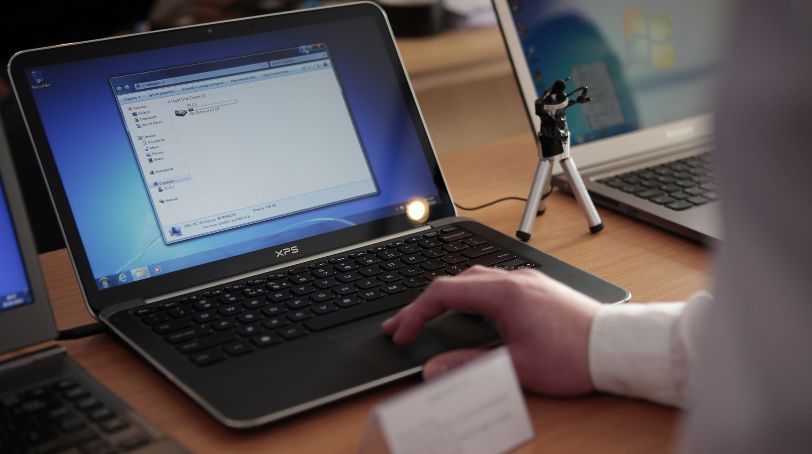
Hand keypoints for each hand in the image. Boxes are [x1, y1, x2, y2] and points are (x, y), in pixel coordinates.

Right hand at [382, 266, 600, 395]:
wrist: (616, 346)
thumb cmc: (572, 356)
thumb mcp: (515, 366)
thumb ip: (468, 366)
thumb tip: (434, 369)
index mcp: (504, 294)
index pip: (444, 293)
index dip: (415, 313)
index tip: (402, 333)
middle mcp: (513, 279)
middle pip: (456, 281)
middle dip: (424, 303)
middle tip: (404, 325)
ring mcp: (527, 281)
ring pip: (475, 279)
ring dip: (448, 295)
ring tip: (429, 316)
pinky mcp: (538, 288)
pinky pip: (494, 282)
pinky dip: (471, 294)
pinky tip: (471, 310)